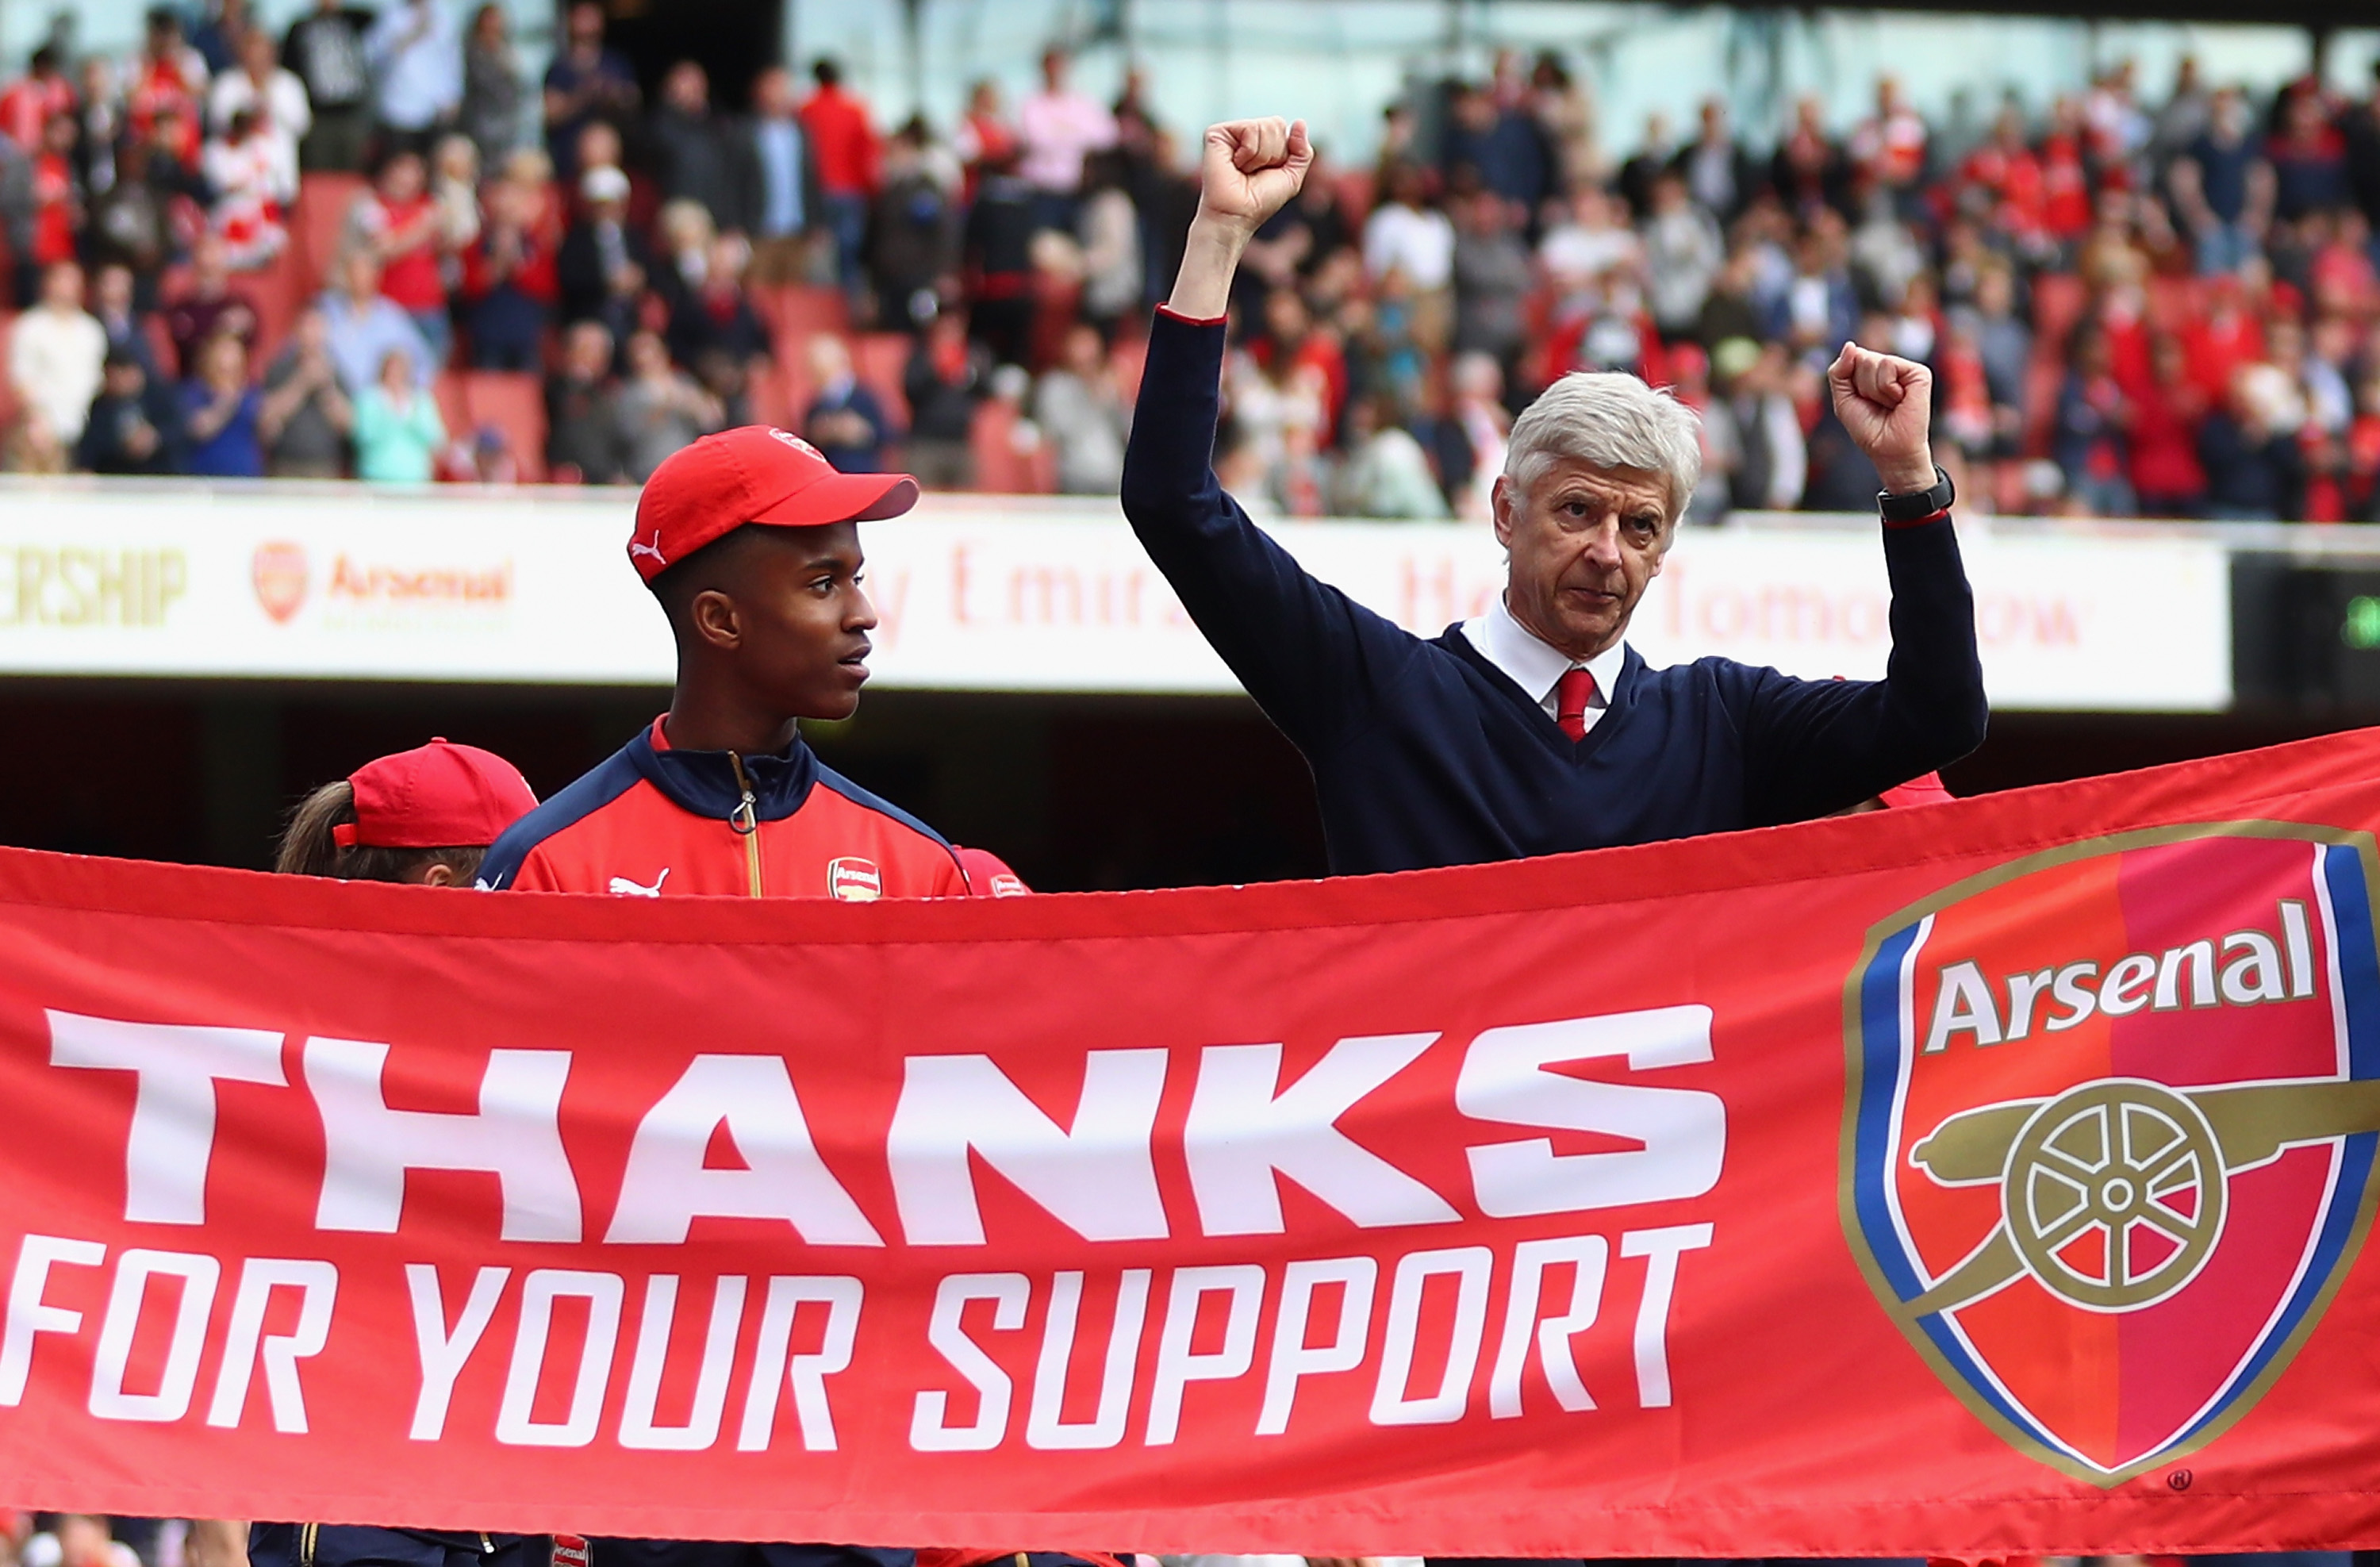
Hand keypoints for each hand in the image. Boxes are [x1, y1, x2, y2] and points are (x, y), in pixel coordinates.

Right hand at [1193, 117, 1312, 239]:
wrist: (1237, 215)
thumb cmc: (1259, 201)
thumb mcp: (1292, 177)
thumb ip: (1302, 151)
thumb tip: (1299, 122)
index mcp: (1261, 142)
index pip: (1283, 128)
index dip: (1282, 153)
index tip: (1267, 172)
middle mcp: (1245, 135)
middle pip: (1276, 124)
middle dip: (1273, 153)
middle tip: (1254, 172)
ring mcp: (1231, 133)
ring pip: (1264, 126)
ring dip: (1261, 156)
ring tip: (1244, 170)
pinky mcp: (1217, 133)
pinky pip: (1249, 129)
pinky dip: (1249, 152)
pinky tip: (1236, 164)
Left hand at [1828, 342, 1936, 493]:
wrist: (1888, 448)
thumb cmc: (1868, 428)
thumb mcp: (1843, 399)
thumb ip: (1839, 371)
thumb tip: (1850, 345)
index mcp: (1872, 371)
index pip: (1851, 358)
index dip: (1849, 383)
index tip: (1862, 401)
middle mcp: (1890, 367)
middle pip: (1860, 358)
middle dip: (1861, 386)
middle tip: (1876, 404)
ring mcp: (1905, 369)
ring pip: (1872, 361)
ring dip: (1873, 389)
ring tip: (1888, 404)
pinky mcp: (1919, 373)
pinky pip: (1888, 365)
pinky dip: (1886, 387)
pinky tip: (1899, 400)